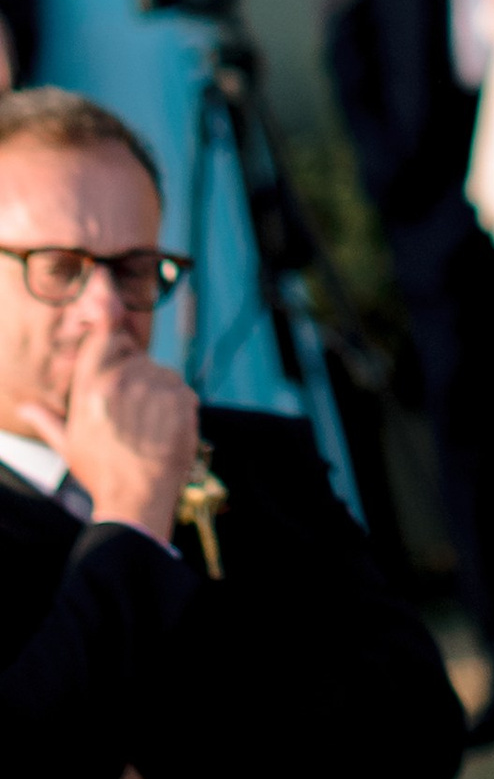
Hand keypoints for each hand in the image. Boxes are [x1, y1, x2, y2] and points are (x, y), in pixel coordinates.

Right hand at [21, 311, 194, 543]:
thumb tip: (26, 407)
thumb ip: (48, 420)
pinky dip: (173, 402)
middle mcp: (122, 380)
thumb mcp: (69, 445)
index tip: (105, 279)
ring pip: (157, 371)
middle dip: (131, 370)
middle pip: (132, 354)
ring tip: (145, 427)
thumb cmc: (101, 472)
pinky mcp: (182, 397)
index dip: (105, 306)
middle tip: (130, 406)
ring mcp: (154, 387)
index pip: (102, 335)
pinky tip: (162, 428)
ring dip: (153, 390)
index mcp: (91, 387)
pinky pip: (179, 387)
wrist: (138, 498)